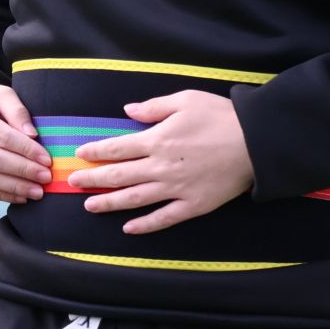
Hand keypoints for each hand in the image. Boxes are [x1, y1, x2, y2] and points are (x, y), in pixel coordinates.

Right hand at [0, 83, 49, 203]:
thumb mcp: (0, 93)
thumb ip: (17, 111)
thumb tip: (33, 135)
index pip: (3, 137)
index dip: (27, 150)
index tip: (46, 160)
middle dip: (24, 171)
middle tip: (46, 177)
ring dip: (15, 188)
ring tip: (37, 191)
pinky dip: (2, 195)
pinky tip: (21, 196)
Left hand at [68, 90, 253, 234]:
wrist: (255, 142)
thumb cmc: (221, 116)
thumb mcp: (185, 100)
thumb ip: (153, 107)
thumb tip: (128, 110)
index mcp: (157, 140)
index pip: (117, 148)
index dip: (96, 151)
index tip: (80, 154)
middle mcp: (161, 167)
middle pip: (119, 176)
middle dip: (93, 179)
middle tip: (74, 183)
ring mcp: (176, 189)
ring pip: (135, 199)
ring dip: (110, 203)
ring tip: (90, 206)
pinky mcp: (193, 205)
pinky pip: (164, 218)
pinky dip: (145, 225)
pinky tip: (129, 228)